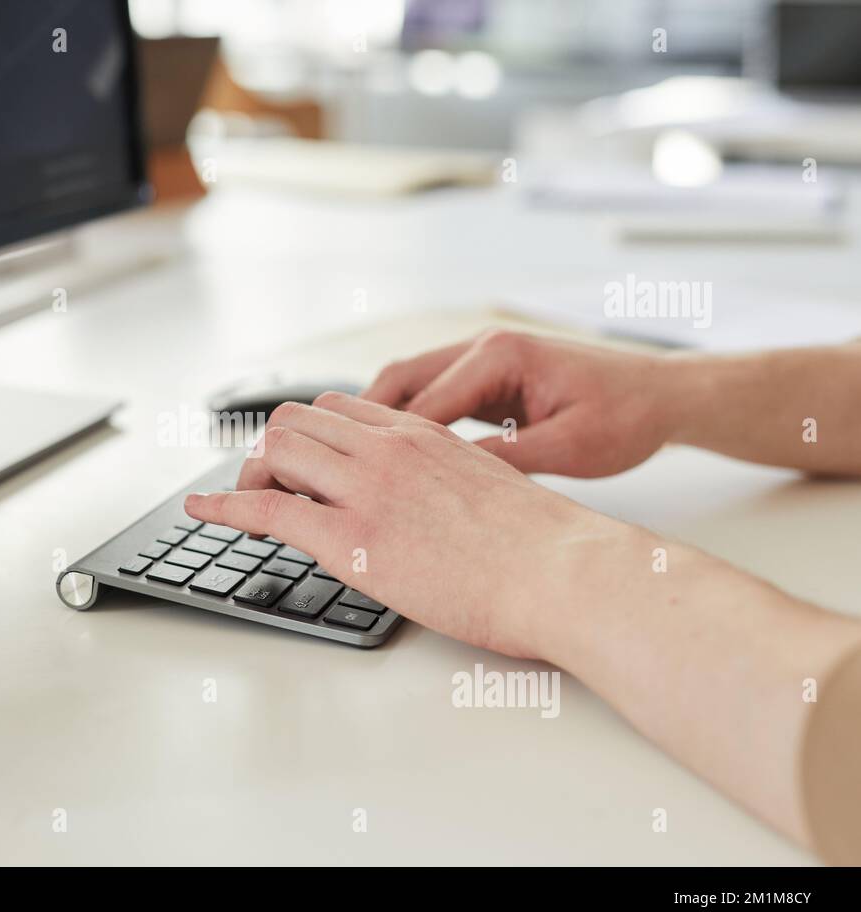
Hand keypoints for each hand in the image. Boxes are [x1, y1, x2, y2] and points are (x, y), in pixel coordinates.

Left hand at [183, 392, 630, 657]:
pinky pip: (267, 509)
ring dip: (250, 475)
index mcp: (422, 434)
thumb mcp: (490, 487)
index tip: (295, 457)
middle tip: (266, 485)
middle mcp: (387, 448)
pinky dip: (223, 507)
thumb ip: (446, 480)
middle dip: (271, 451)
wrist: (565, 572)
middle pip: (297, 421)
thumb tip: (429, 503)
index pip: (340, 408)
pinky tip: (201, 512)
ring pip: (277, 452)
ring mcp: (366, 489)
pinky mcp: (352, 539)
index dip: (307, 432)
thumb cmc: (544, 545)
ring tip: (243, 502)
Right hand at [362, 330, 682, 477]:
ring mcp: (483, 358)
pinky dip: (407, 423)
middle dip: (360, 424)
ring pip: (408, 386)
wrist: (664, 395)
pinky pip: (432, 395)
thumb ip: (502, 460)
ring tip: (350, 463)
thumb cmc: (627, 417)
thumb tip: (445, 481)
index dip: (383, 444)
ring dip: (379, 421)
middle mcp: (483, 347)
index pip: (422, 403)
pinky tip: (393, 458)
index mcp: (500, 355)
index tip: (354, 478)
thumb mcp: (567, 448)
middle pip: (398, 382)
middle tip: (330, 465)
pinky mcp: (488, 376)